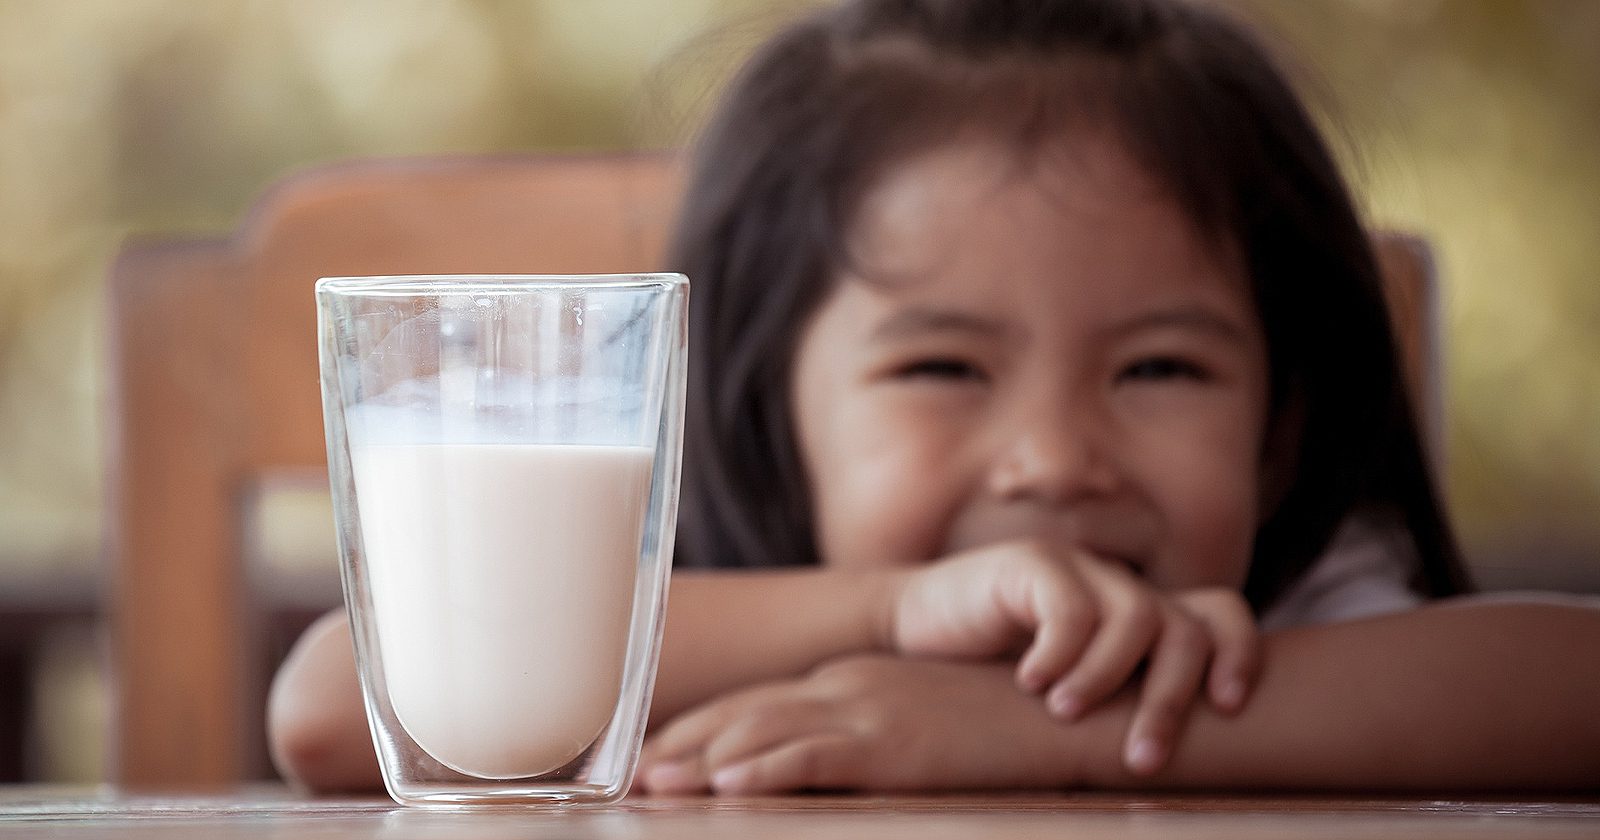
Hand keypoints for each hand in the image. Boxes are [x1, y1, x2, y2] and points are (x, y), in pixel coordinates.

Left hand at [639, 656, 1081, 793]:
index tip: (651, 758)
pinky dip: (766, 766)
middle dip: (681, 748)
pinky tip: (727, 782)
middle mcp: (847, 689)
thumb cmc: (1004, 722)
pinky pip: (815, 755)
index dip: (699, 732)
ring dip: (701, 761)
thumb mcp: (926, 722)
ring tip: (651, 787)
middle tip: (627, 777)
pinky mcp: (893, 742)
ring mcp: (867, 712)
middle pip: (745, 717)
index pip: (758, 706)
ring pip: (764, 735)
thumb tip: (829, 763)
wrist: (1071, 704)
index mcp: (851, 683)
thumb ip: (873, 736)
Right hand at [889, 540, 1259, 772]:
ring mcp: (1077, 570)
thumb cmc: (989, 677)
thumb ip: (1118, 707)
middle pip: (1186, 627)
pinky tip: (1028, 682)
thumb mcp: (1069, 697)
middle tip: (1141, 758)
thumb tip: (1181, 767)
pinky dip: (1057, 656)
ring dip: (1106, 679)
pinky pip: (1069, 609)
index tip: (1228, 709)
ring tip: (1063, 714)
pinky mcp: (1030, 564)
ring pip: (1136, 618)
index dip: (1239, 654)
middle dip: (1171, 699)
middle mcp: (1117, 587)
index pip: (1219, 615)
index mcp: (1139, 616)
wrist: (910, 633)